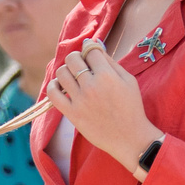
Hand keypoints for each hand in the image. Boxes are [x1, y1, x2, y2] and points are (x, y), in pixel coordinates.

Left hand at [43, 39, 159, 174]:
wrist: (129, 137)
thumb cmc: (131, 107)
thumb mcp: (128, 80)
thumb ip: (111, 62)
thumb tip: (94, 46)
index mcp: (107, 76)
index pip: (90, 50)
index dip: (90, 49)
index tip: (91, 55)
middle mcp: (91, 86)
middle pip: (72, 59)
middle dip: (77, 58)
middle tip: (81, 65)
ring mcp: (79, 100)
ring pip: (61, 73)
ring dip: (65, 71)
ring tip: (72, 76)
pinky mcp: (71, 113)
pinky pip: (53, 94)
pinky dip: (53, 86)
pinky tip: (60, 86)